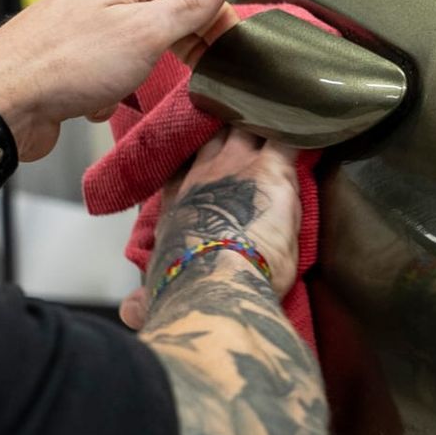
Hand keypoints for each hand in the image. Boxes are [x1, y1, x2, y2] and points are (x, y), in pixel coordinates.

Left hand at [0, 0, 239, 161]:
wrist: (3, 104)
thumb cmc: (69, 64)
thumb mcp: (146, 32)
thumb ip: (190, 1)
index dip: (210, 19)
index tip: (226, 50)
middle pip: (159, 18)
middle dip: (172, 51)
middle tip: (188, 76)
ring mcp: (78, 27)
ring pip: (134, 51)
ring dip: (137, 77)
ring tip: (124, 89)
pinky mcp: (66, 60)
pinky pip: (107, 75)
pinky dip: (109, 92)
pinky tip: (95, 102)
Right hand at [120, 128, 300, 327]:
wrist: (215, 286)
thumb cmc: (188, 295)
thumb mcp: (159, 296)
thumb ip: (143, 301)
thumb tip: (128, 314)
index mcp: (177, 203)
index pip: (181, 168)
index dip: (191, 159)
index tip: (199, 158)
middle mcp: (203, 176)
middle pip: (214, 138)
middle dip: (225, 130)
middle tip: (239, 128)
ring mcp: (237, 165)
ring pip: (246, 129)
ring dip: (258, 126)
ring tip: (274, 120)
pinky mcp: (273, 169)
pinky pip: (286, 136)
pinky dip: (295, 131)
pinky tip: (306, 128)